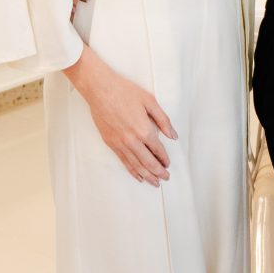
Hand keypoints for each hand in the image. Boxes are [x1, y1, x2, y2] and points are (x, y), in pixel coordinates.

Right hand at [64, 45, 177, 185]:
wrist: (100, 89)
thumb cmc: (125, 91)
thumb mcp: (150, 101)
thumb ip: (163, 120)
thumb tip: (173, 135)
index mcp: (143, 130)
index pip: (158, 150)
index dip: (164, 158)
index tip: (168, 164)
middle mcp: (132, 141)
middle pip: (148, 162)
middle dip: (158, 172)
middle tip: (166, 178)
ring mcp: (119, 143)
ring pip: (136, 165)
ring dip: (147, 175)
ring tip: (155, 182)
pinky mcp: (110, 143)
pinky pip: (123, 161)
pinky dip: (132, 170)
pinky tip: (138, 176)